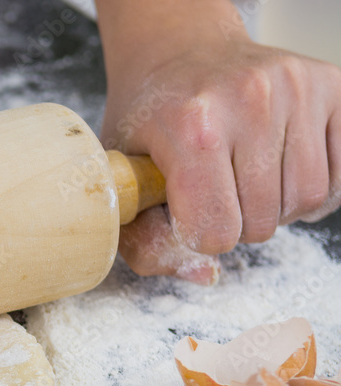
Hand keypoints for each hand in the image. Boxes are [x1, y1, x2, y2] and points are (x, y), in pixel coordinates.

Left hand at [96, 0, 340, 282]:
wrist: (179, 52)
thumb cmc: (149, 119)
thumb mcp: (123, 180)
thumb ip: (145, 243)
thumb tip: (204, 277)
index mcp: (188, 127)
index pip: (216, 231)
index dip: (199, 237)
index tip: (184, 213)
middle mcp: (247, 101)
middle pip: (263, 221)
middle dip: (236, 223)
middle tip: (213, 193)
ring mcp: (293, 88)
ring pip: (307, 200)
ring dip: (274, 207)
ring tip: (243, 181)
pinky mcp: (329, 85)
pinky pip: (339, 173)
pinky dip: (312, 187)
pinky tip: (278, 172)